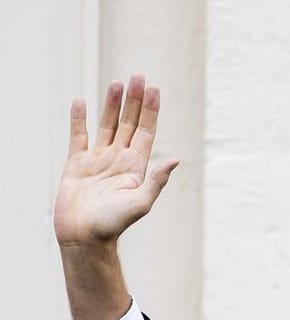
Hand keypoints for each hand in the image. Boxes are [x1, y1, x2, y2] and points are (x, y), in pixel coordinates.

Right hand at [54, 75, 178, 248]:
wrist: (84, 237)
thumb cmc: (114, 224)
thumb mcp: (140, 202)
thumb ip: (157, 181)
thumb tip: (175, 160)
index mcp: (136, 166)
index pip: (146, 131)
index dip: (151, 110)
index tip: (154, 89)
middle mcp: (119, 159)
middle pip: (128, 123)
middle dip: (134, 100)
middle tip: (137, 76)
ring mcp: (97, 160)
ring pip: (106, 125)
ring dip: (111, 104)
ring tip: (116, 82)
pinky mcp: (76, 163)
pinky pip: (78, 136)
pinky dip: (80, 119)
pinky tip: (82, 102)